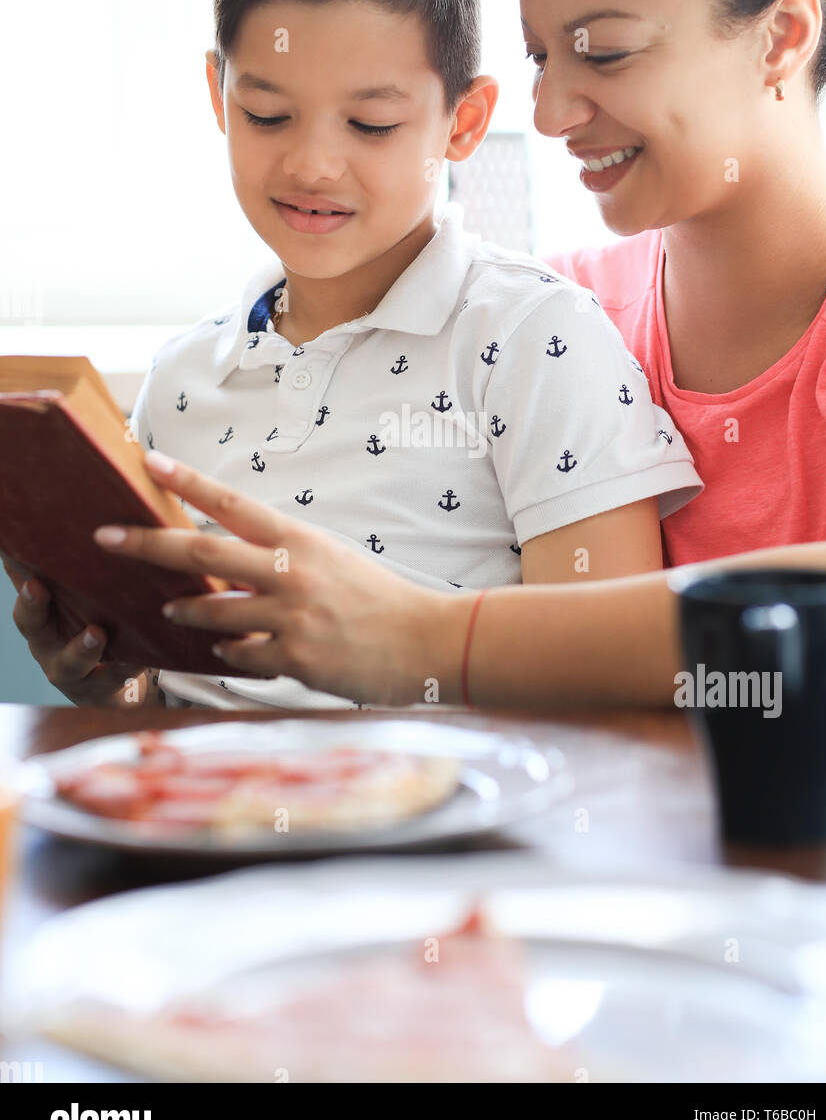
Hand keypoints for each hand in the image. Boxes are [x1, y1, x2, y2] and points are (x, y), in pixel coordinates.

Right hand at [1, 550, 154, 707]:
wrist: (118, 682)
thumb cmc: (101, 621)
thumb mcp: (88, 592)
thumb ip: (87, 560)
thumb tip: (93, 499)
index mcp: (44, 609)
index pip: (23, 581)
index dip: (17, 566)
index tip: (14, 548)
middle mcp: (47, 640)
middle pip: (30, 623)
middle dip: (32, 605)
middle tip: (36, 587)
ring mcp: (70, 670)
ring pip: (68, 662)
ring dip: (81, 646)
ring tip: (97, 632)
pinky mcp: (100, 692)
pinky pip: (111, 683)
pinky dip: (126, 670)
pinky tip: (141, 659)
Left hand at [91, 451, 470, 705]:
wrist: (425, 640)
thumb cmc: (378, 597)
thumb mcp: (331, 558)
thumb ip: (281, 555)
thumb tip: (229, 562)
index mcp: (299, 539)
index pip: (232, 501)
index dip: (187, 481)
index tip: (148, 461)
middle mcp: (289, 572)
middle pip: (202, 550)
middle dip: (147, 544)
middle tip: (107, 537)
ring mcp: (290, 616)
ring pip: (212, 610)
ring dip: (186, 609)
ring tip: (172, 607)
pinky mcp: (295, 658)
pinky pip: (240, 656)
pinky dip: (228, 653)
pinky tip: (227, 652)